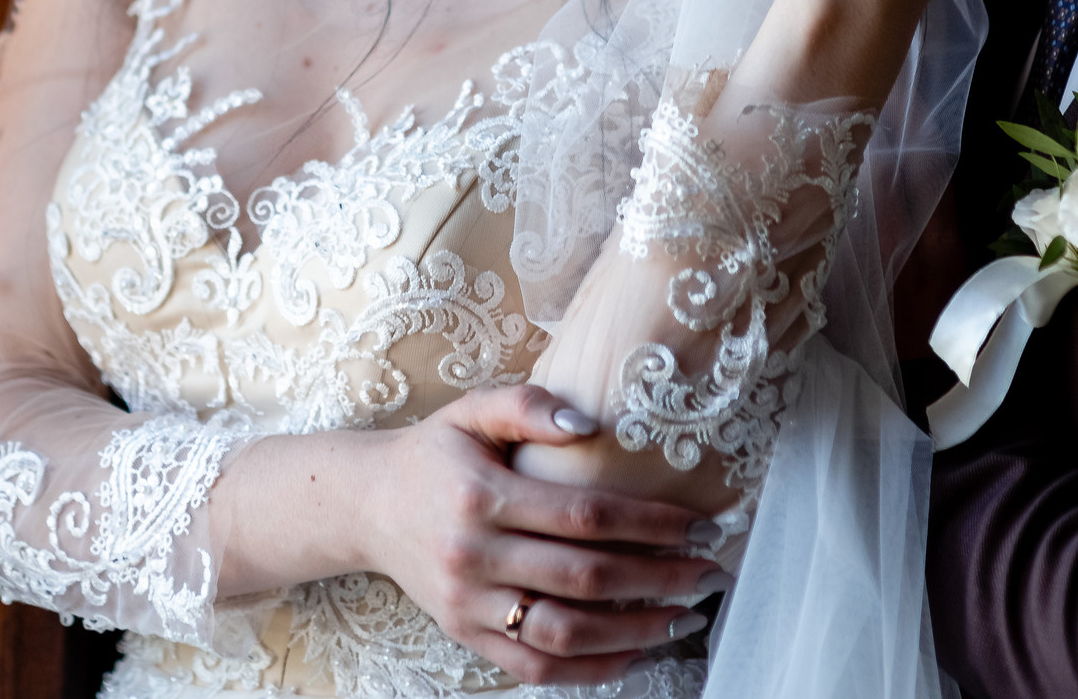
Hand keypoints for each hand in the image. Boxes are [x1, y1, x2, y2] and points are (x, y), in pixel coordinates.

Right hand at [358, 386, 727, 685]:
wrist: (366, 505)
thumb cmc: (434, 453)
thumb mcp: (472, 411)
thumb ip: (527, 405)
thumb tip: (589, 426)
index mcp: (482, 497)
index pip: (584, 517)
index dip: (650, 524)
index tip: (701, 525)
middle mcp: (473, 556)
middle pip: (584, 579)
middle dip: (660, 580)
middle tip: (710, 572)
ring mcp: (468, 604)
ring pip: (564, 634)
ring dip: (635, 633)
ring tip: (684, 617)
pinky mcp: (464, 636)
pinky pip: (534, 668)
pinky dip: (589, 671)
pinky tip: (633, 655)